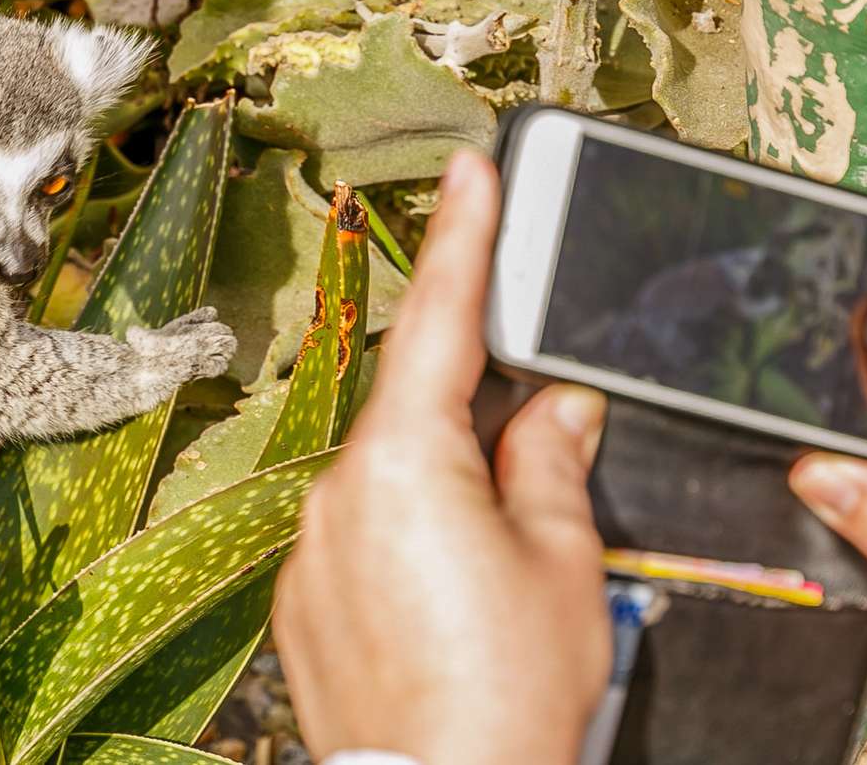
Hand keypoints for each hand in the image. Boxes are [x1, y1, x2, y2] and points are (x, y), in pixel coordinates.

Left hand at [273, 151, 610, 764]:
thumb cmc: (505, 695)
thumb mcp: (564, 564)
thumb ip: (552, 465)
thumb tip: (557, 412)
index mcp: (407, 460)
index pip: (441, 319)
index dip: (462, 236)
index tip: (469, 170)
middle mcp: (339, 490)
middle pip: (419, 413)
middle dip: (482, 423)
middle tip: (542, 472)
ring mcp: (311, 549)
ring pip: (391, 483)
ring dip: (445, 498)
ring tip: (501, 581)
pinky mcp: (302, 602)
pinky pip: (361, 542)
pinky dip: (408, 550)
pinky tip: (450, 607)